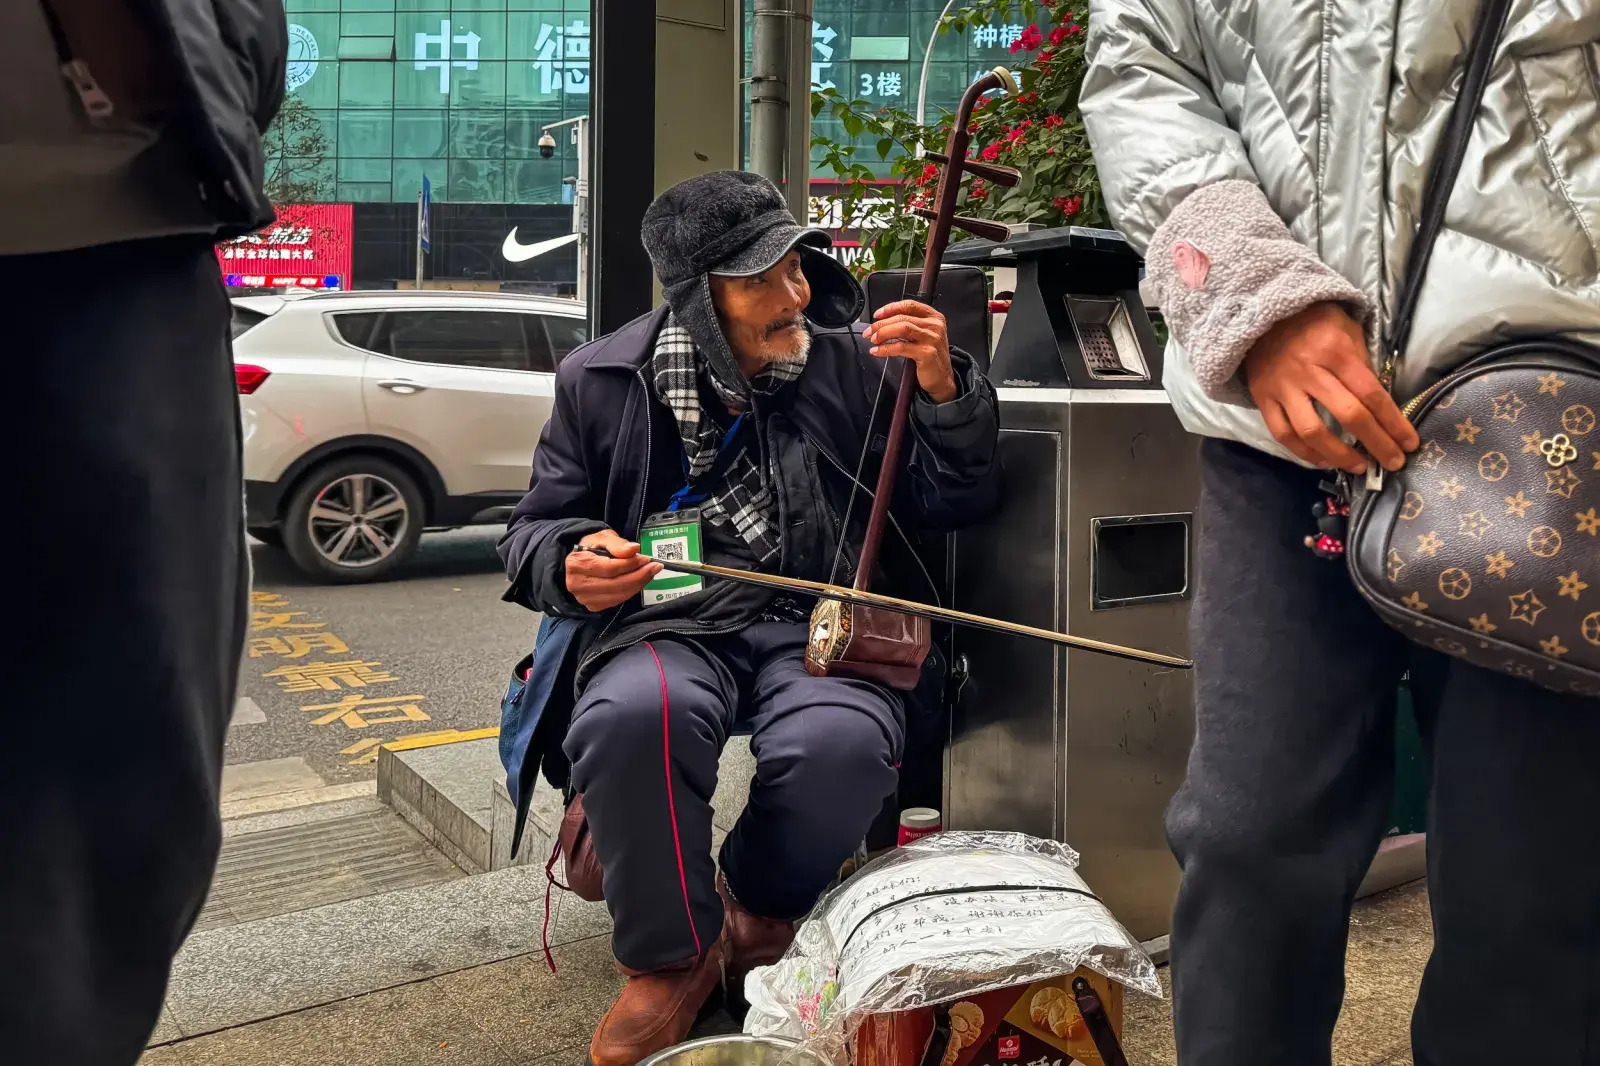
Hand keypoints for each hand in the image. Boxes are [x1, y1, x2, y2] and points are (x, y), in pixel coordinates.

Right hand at [564, 529, 661, 611]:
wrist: (581, 561)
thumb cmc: (593, 548)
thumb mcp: (603, 538)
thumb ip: (617, 543)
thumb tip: (634, 549)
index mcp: (577, 563)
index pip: (610, 568)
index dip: (631, 564)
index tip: (647, 559)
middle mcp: (577, 583)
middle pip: (615, 584)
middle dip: (639, 576)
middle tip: (655, 567)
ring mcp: (584, 598)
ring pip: (618, 595)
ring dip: (638, 584)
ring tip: (649, 573)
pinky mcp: (592, 606)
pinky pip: (617, 601)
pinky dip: (630, 592)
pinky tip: (638, 582)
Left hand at [864, 300, 958, 402]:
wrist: (942, 378)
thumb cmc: (930, 356)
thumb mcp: (923, 335)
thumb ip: (909, 324)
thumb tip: (882, 321)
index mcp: (934, 317)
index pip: (909, 305)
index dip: (891, 308)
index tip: (877, 315)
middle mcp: (935, 325)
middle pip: (903, 317)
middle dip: (882, 324)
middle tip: (869, 332)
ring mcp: (932, 339)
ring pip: (902, 328)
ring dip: (883, 333)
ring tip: (873, 340)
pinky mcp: (927, 353)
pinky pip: (902, 347)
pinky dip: (886, 349)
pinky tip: (877, 351)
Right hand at [1243, 302, 1419, 473]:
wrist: (1262, 313)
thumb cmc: (1313, 320)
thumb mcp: (1347, 329)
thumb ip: (1362, 362)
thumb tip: (1377, 401)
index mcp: (1336, 351)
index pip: (1371, 394)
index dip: (1393, 422)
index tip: (1409, 443)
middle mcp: (1309, 372)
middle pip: (1348, 416)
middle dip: (1376, 443)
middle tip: (1392, 463)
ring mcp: (1283, 387)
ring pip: (1312, 431)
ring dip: (1339, 455)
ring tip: (1358, 467)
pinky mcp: (1262, 398)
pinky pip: (1283, 433)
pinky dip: (1304, 453)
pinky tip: (1323, 461)